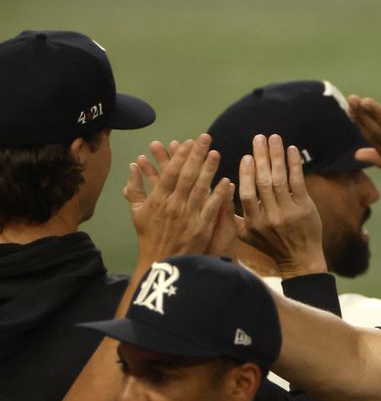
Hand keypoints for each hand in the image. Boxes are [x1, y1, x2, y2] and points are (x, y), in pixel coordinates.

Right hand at [123, 134, 233, 267]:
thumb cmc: (149, 237)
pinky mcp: (201, 228)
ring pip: (200, 188)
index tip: (188, 142)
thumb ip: (134, 189)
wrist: (161, 263)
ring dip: (209, 170)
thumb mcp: (137, 212)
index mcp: (158, 200)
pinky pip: (212, 208)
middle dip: (196, 155)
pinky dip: (219, 194)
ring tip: (217, 153)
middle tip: (206, 138)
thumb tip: (132, 166)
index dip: (180, 156)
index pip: (171, 172)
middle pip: (187, 175)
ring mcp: (188, 216)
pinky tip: (227, 181)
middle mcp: (173, 205)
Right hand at [237, 134, 326, 277]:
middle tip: (259, 138)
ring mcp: (288, 213)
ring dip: (276, 156)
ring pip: (279, 179)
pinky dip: (294, 165)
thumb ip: (232, 216)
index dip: (246, 173)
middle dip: (261, 157)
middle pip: (263, 182)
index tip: (246, 156)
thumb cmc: (272, 245)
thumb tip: (216, 196)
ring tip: (274, 138)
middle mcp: (270, 217)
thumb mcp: (247, 236)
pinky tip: (291, 150)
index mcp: (254, 221)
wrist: (301, 260)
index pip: (247, 193)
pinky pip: (298, 183)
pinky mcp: (304, 209)